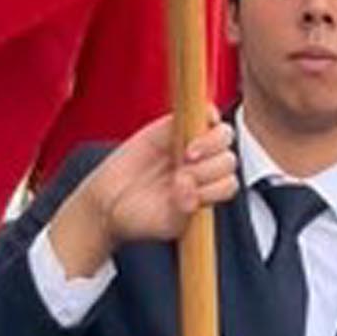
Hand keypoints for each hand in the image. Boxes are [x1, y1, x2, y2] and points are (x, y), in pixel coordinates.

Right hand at [52, 114, 238, 272]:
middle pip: (228, 159)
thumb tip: (189, 186)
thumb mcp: (165, 222)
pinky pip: (202, 113)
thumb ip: (182, 208)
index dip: (215, 187)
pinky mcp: (173, 127)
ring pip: (222, 135)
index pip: (229, 183)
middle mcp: (203, 169)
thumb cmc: (140, 217)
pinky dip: (209, 114)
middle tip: (180, 175)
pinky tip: (202, 120)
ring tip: (187, 155)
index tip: (189, 194)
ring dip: (211, 144)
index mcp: (207, 192)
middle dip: (209, 169)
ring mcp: (190, 146)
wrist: (107, 203)